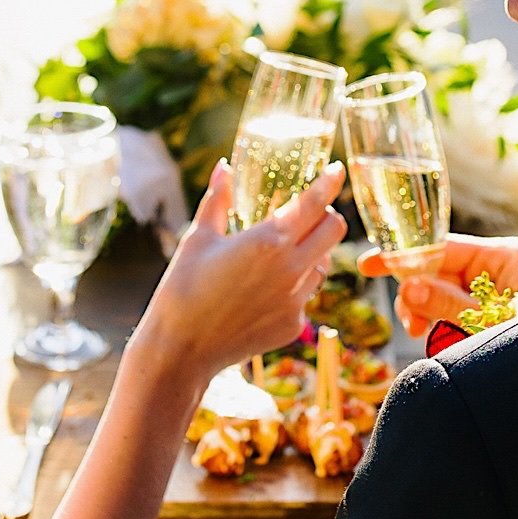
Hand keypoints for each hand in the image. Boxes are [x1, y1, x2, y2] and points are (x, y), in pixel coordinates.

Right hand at [136, 159, 348, 381]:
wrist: (181, 350)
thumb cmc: (182, 289)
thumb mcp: (197, 238)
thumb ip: (217, 200)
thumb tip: (223, 168)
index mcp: (268, 241)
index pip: (314, 203)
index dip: (329, 182)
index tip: (337, 170)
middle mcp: (290, 269)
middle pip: (334, 230)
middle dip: (327, 215)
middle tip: (310, 213)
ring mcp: (296, 300)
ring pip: (324, 264)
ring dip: (312, 252)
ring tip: (282, 253)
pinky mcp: (293, 324)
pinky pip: (306, 295)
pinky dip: (295, 286)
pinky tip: (266, 290)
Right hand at [358, 235, 517, 338]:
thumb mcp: (491, 321)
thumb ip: (449, 303)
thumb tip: (408, 287)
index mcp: (503, 256)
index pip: (441, 247)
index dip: (403, 256)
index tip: (369, 264)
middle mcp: (499, 267)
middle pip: (439, 269)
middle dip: (417, 293)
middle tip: (409, 323)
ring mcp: (497, 288)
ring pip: (444, 291)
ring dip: (426, 310)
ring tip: (420, 333)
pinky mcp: (495, 310)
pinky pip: (456, 308)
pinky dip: (440, 321)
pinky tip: (434, 336)